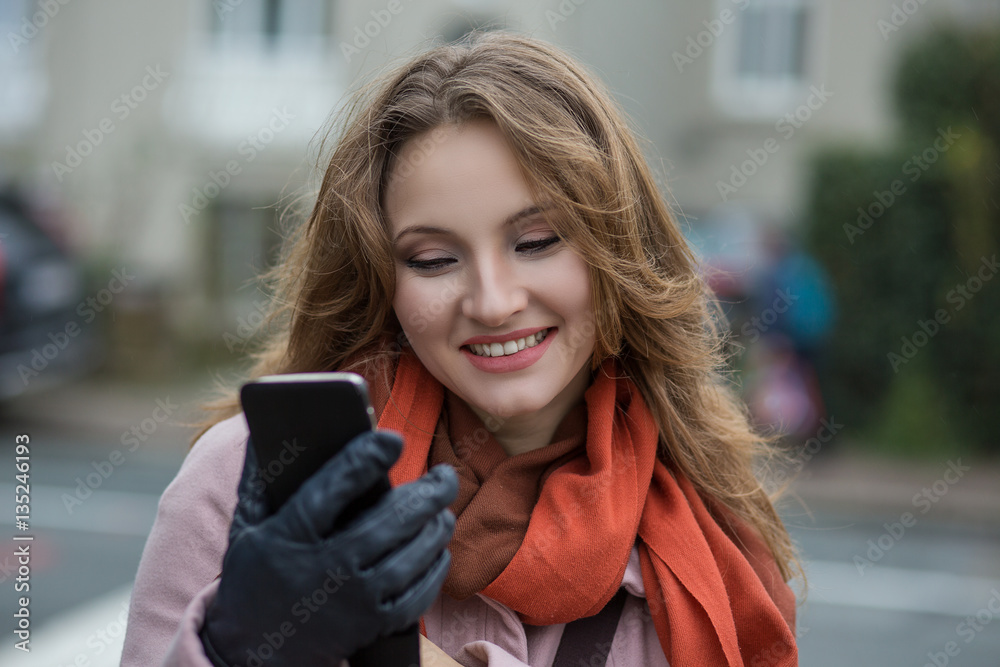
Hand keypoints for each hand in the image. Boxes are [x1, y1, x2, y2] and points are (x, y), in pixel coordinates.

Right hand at [200, 430, 457, 666]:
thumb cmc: (253, 576)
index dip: (366, 459)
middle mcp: (325, 568)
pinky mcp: (370, 625)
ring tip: (444, 508)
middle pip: (391, 521)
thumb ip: (260, 477)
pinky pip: (417, 594)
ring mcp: (352, 600)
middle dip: (428, 492)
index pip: (333, 488)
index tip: (393, 439)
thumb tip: (267, 427)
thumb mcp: (248, 526)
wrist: (250, 651)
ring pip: (412, 555)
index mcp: (290, 534)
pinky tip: (438, 549)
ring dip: (437, 527)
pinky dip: (435, 568)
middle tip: (445, 474)